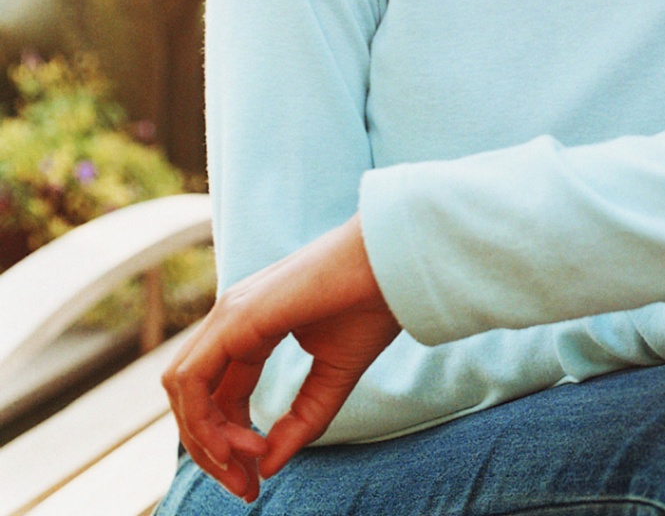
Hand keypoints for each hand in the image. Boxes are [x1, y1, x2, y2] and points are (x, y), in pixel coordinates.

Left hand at [163, 215, 400, 500]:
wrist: (398, 261)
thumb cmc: (374, 304)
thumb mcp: (336, 375)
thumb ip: (302, 420)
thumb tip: (264, 467)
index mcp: (251, 326)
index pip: (219, 395)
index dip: (231, 442)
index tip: (258, 478)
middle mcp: (231, 318)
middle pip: (192, 396)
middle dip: (211, 450)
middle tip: (245, 488)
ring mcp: (229, 313)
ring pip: (183, 390)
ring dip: (205, 440)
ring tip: (244, 469)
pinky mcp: (235, 316)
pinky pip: (193, 379)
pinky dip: (205, 420)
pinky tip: (241, 445)